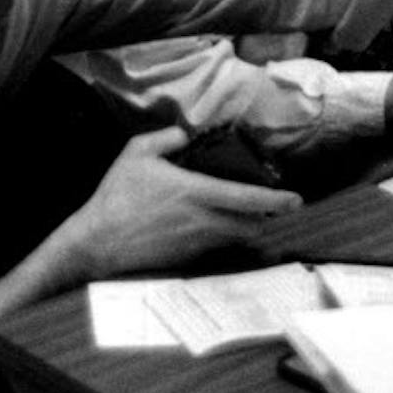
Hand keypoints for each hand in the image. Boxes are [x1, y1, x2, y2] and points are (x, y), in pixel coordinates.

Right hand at [65, 127, 301, 279]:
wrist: (97, 242)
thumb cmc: (117, 195)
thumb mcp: (138, 152)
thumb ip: (166, 138)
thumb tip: (183, 133)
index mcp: (197, 193)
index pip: (248, 198)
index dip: (277, 200)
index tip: (295, 199)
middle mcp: (203, 221)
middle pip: (251, 226)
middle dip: (264, 218)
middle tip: (268, 206)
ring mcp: (195, 244)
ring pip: (234, 238)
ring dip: (242, 228)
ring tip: (238, 214)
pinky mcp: (184, 260)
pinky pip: (212, 248)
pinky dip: (218, 238)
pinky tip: (204, 227)